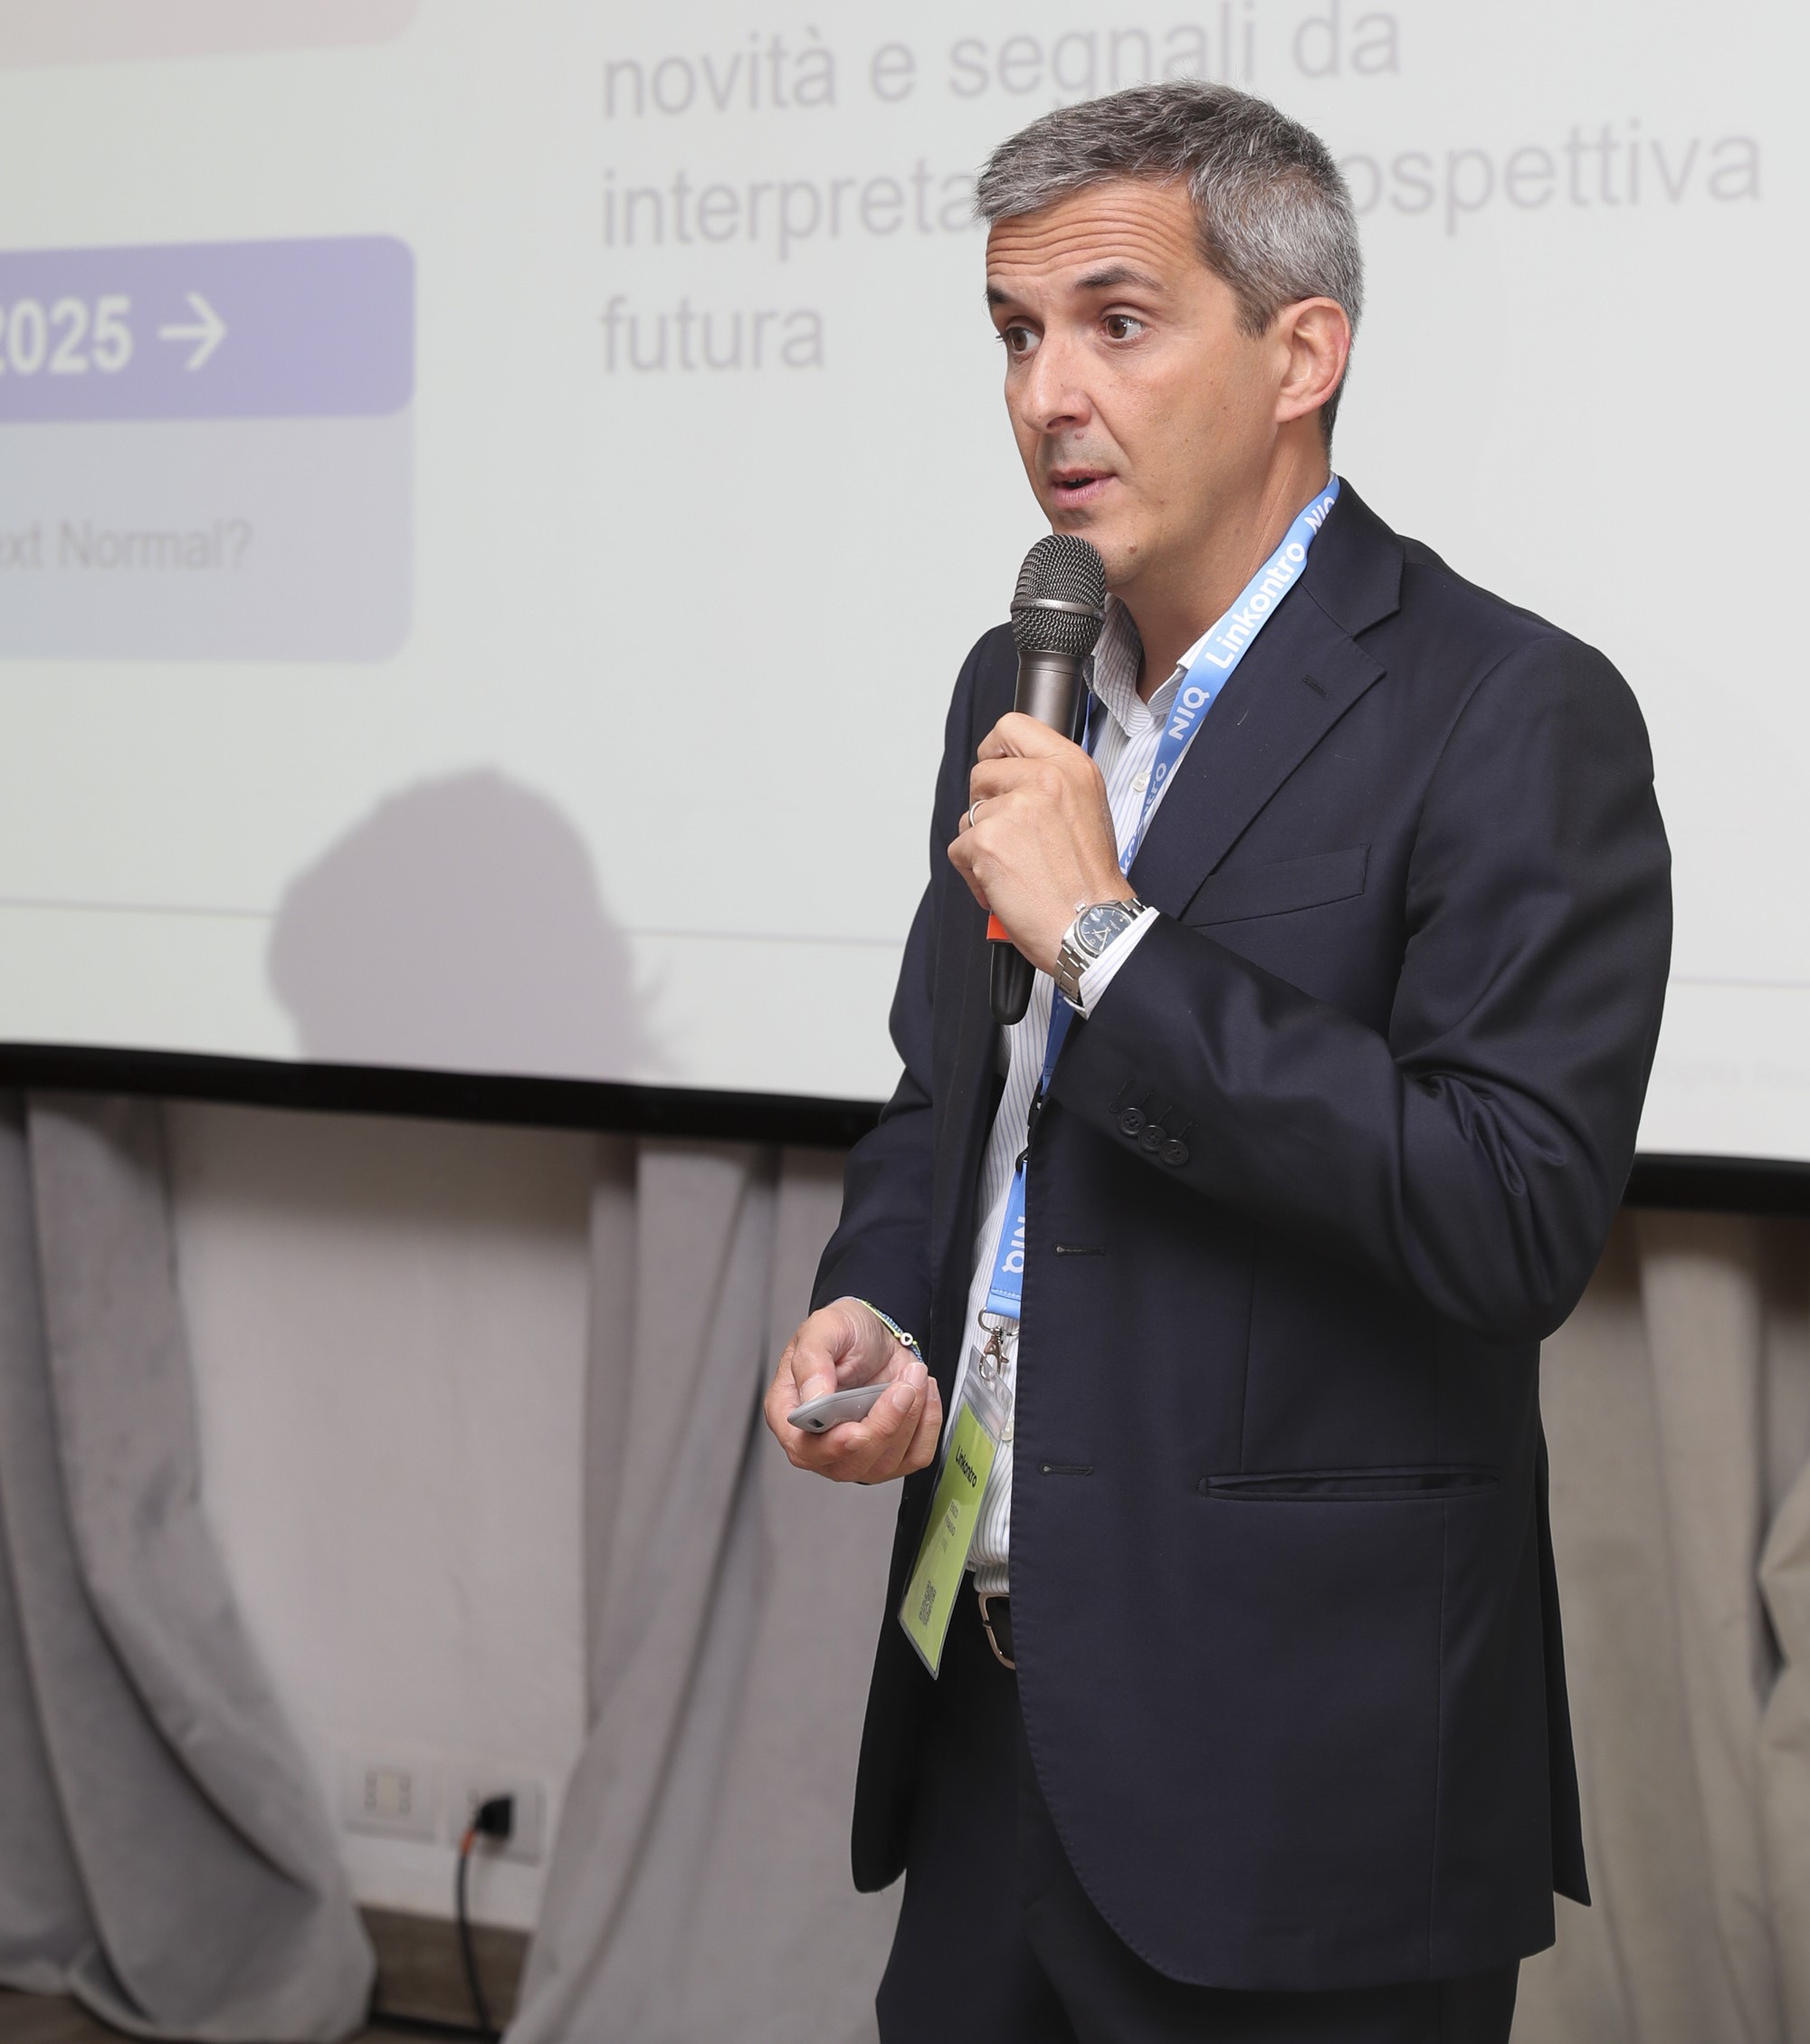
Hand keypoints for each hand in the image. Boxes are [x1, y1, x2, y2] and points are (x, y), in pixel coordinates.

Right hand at [764, 1297, 942, 1483]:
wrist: (876, 1332)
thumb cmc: (843, 1333)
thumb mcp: (822, 1330)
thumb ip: (812, 1363)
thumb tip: (813, 1400)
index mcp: (791, 1414)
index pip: (804, 1449)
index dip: (831, 1447)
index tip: (857, 1431)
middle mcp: (821, 1441)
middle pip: (849, 1464)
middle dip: (883, 1427)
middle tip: (902, 1387)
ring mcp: (856, 1452)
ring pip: (885, 1464)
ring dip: (910, 1419)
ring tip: (914, 1377)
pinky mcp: (890, 1451)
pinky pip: (915, 1456)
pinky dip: (928, 1425)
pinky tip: (923, 1394)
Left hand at [950, 714, 1123, 972]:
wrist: (1092, 926)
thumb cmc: (1089, 882)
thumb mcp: (1088, 809)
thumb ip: (1053, 784)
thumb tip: (1014, 775)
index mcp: (1071, 767)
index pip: (1012, 726)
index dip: (996, 750)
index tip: (996, 769)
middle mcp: (1043, 780)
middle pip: (981, 773)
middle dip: (987, 807)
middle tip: (1012, 837)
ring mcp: (1012, 809)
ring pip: (969, 815)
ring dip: (982, 844)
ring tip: (1015, 867)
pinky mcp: (986, 841)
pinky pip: (959, 848)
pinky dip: (974, 873)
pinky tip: (1004, 884)